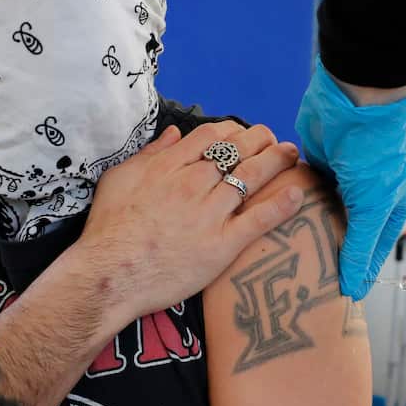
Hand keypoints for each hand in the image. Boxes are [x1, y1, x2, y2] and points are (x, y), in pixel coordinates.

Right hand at [76, 122, 303, 326]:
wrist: (109, 274)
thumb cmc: (108, 229)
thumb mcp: (118, 179)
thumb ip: (149, 154)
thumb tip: (176, 133)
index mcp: (169, 166)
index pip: (211, 136)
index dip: (233, 131)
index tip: (243, 134)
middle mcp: (193, 183)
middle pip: (237, 151)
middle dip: (260, 140)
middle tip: (274, 140)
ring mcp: (209, 213)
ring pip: (251, 178)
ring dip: (276, 161)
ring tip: (291, 155)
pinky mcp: (222, 245)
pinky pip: (258, 220)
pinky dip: (281, 205)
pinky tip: (297, 194)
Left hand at [295, 57, 405, 300]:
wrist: (353, 101)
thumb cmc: (374, 154)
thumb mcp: (372, 206)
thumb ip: (359, 247)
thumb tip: (352, 289)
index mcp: (388, 206)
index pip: (371, 251)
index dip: (357, 273)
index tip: (339, 299)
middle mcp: (365, 195)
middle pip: (344, 234)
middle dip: (328, 257)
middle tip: (306, 285)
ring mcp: (339, 180)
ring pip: (319, 215)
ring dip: (305, 232)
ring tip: (285, 261)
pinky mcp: (315, 164)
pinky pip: (300, 193)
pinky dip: (289, 207)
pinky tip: (274, 226)